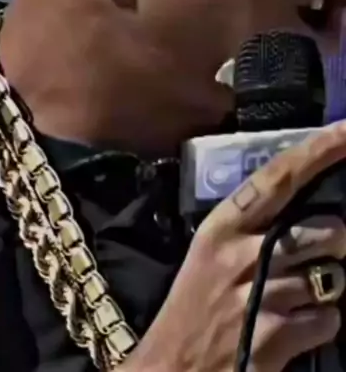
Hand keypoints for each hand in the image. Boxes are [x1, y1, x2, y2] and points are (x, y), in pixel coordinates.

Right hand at [124, 121, 345, 371]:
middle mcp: (244, 254)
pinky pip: (330, 319)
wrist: (172, 370)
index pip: (278, 178)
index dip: (318, 151)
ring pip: (333, 276)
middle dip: (333, 241)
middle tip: (313, 254)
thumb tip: (302, 208)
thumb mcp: (209, 253)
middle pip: (325, 229)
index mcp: (223, 225)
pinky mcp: (278, 338)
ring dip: (326, 285)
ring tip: (298, 295)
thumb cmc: (192, 306)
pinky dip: (320, 323)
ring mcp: (263, 296)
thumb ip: (252, 228)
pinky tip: (294, 328)